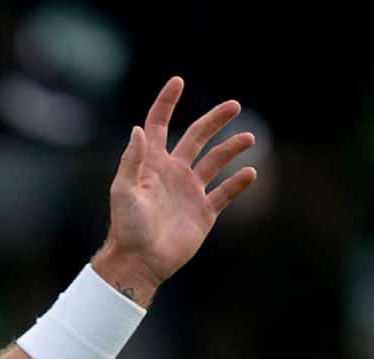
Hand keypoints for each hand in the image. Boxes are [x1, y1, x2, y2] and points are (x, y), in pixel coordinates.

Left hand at [94, 77, 257, 304]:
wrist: (140, 261)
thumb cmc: (127, 228)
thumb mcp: (123, 192)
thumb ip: (132, 161)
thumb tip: (140, 129)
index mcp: (152, 164)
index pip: (159, 125)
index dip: (167, 103)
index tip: (178, 81)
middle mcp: (173, 173)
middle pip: (197, 137)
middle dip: (215, 120)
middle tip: (234, 105)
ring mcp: (190, 192)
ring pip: (216, 161)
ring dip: (232, 148)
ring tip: (249, 138)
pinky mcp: (203, 212)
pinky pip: (226, 192)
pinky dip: (239, 182)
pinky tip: (250, 173)